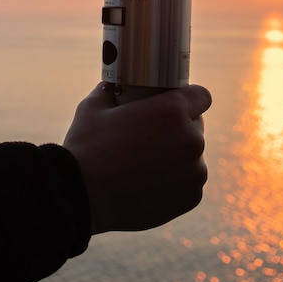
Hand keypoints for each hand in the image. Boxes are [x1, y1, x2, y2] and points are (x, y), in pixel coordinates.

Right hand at [63, 83, 210, 233]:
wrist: (82, 197)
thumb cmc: (86, 149)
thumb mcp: (92, 108)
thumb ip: (110, 91)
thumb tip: (112, 84)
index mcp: (171, 111)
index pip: (201, 96)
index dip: (187, 99)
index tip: (173, 105)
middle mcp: (191, 139)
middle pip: (195, 126)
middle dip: (178, 128)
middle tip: (150, 135)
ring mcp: (194, 171)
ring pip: (192, 156)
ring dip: (176, 156)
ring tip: (145, 164)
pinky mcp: (191, 196)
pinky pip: (188, 182)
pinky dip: (174, 182)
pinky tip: (149, 184)